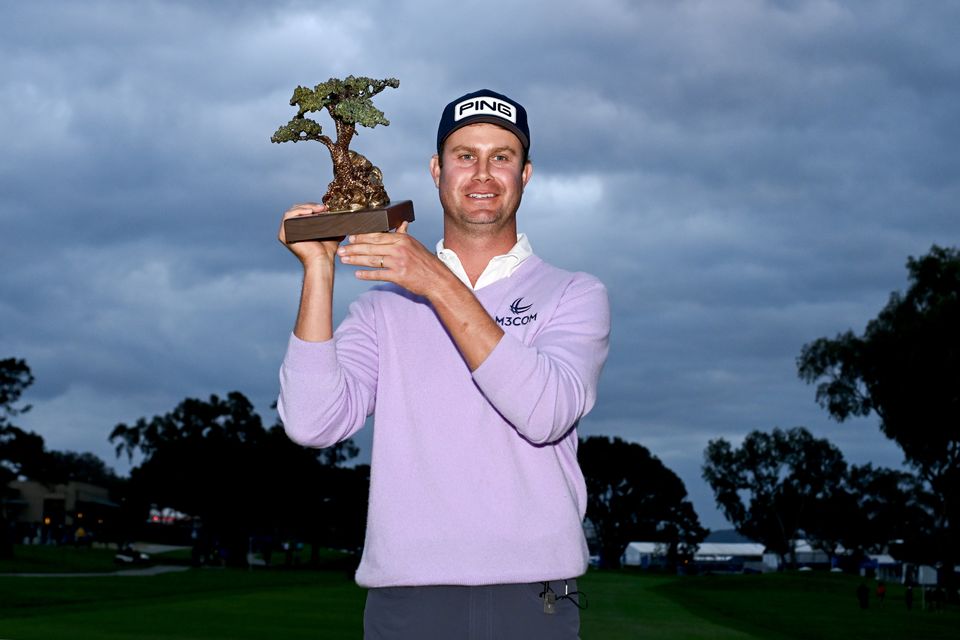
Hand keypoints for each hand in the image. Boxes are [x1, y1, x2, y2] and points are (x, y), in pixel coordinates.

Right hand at [278, 203, 342, 265]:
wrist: (322, 260)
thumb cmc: (326, 251)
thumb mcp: (329, 233)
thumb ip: (332, 225)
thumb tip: (342, 217)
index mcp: (297, 229)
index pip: (301, 211)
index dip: (312, 206)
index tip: (325, 207)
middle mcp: (289, 230)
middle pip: (296, 209)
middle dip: (310, 206)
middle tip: (323, 208)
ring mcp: (285, 232)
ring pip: (293, 211)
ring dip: (306, 207)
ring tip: (319, 209)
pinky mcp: (283, 234)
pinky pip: (288, 217)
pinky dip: (298, 211)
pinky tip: (310, 212)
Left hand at [337, 222, 451, 297]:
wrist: (437, 279)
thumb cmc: (425, 262)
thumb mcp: (415, 245)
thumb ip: (404, 235)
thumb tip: (402, 224)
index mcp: (402, 239)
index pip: (377, 235)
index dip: (361, 236)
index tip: (350, 237)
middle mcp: (399, 249)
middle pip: (371, 247)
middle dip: (353, 248)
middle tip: (341, 250)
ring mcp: (398, 262)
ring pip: (371, 260)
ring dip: (355, 260)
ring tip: (344, 260)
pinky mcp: (398, 276)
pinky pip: (378, 274)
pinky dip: (366, 275)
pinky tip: (357, 274)